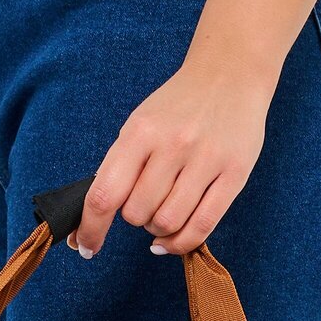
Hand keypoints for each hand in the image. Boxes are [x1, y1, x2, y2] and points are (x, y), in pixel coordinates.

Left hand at [71, 60, 269, 258]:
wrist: (231, 72)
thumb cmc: (179, 106)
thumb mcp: (140, 123)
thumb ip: (119, 166)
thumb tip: (92, 217)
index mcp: (140, 131)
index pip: (105, 194)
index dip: (91, 229)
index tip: (85, 247)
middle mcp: (172, 145)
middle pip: (136, 214)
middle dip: (135, 218)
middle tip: (147, 201)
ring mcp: (205, 160)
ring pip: (167, 223)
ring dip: (157, 229)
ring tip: (164, 210)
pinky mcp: (234, 174)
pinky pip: (202, 226)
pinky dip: (180, 243)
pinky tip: (170, 240)